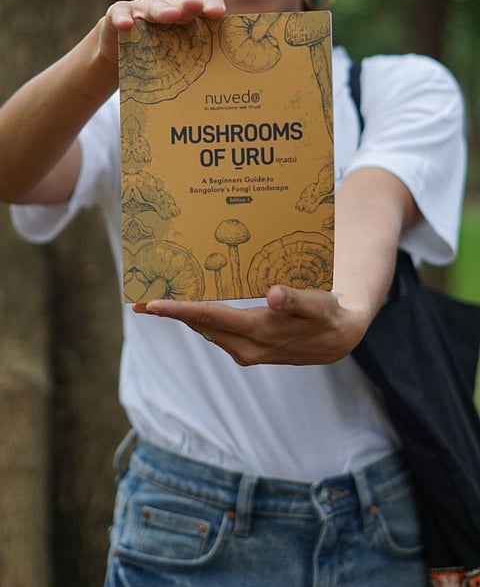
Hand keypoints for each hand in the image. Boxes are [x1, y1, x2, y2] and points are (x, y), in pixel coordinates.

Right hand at [97, 0, 225, 64]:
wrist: (119, 55)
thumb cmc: (156, 57)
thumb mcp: (176, 59)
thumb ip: (195, 63)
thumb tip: (220, 88)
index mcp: (186, 17)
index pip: (204, 2)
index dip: (211, 4)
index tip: (217, 14)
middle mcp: (166, 8)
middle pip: (178, 2)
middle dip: (188, 5)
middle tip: (196, 7)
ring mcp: (141, 9)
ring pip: (152, 5)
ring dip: (162, 10)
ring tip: (170, 15)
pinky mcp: (118, 15)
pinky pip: (120, 12)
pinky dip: (123, 18)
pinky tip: (126, 25)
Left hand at [132, 286, 367, 365]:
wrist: (338, 338)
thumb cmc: (327, 315)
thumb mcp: (317, 304)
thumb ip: (296, 300)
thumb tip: (273, 294)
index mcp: (258, 333)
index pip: (210, 318)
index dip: (180, 310)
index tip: (152, 304)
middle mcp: (246, 347)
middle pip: (200, 325)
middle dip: (170, 312)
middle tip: (138, 297)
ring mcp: (245, 350)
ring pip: (206, 330)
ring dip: (182, 316)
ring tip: (155, 300)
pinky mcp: (248, 348)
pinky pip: (216, 331)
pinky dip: (199, 318)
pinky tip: (191, 304)